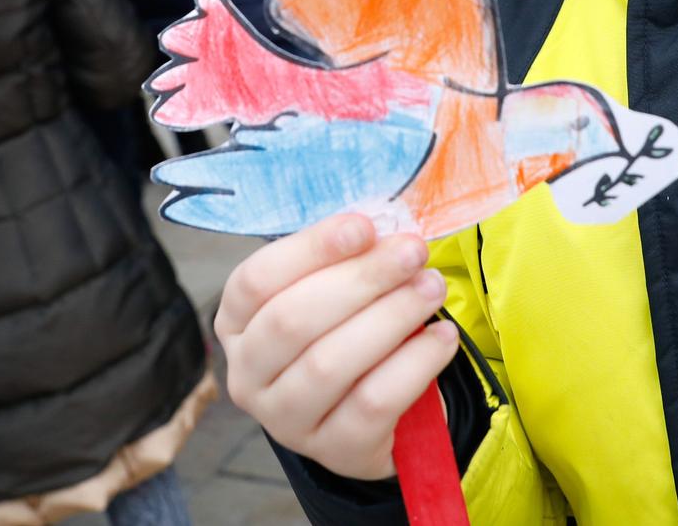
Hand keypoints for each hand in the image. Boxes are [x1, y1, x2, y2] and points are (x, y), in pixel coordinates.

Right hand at [217, 213, 459, 481]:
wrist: (370, 412)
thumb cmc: (344, 330)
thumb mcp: (332, 290)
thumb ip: (345, 259)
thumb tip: (383, 231)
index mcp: (235, 323)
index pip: (256, 280)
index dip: (311, 249)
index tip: (365, 226)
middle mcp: (247, 375)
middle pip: (292, 320)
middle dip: (360, 279)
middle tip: (412, 252)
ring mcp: (285, 421)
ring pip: (329, 364)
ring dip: (390, 317)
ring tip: (432, 287)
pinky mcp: (333, 450)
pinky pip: (373, 403)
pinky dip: (414, 364)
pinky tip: (442, 336)